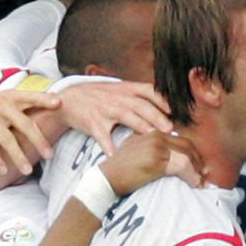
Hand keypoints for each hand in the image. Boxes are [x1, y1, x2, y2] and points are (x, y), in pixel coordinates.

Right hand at [0, 89, 61, 175]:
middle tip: (50, 156)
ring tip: (27, 171)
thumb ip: (28, 103)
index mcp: (12, 97)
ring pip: (6, 139)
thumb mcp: (7, 100)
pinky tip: (3, 170)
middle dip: (38, 141)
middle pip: (24, 124)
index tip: (60, 103)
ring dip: (18, 157)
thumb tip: (60, 104)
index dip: (45, 99)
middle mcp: (1, 105)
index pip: (32, 97)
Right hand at [57, 81, 172, 153]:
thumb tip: (167, 107)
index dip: (163, 100)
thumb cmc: (101, 96)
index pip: (149, 91)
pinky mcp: (93, 122)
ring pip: (125, 116)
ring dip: (140, 126)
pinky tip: (118, 156)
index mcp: (128, 89)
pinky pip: (103, 136)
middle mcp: (118, 97)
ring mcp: (105, 109)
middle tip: (169, 129)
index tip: (175, 111)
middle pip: (141, 105)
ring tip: (152, 138)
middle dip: (157, 117)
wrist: (71, 98)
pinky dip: (109, 146)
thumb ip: (141, 96)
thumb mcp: (121, 90)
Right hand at [100, 131, 204, 194]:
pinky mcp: (156, 159)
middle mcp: (155, 135)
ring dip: (197, 171)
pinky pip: (182, 166)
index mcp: (151, 133)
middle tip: (205, 174)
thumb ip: (152, 150)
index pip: (179, 140)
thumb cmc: (119, 171)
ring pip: (187, 156)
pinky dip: (191, 176)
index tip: (200, 166)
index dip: (193, 153)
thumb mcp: (136, 152)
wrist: (105, 179)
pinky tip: (194, 184)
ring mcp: (156, 146)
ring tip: (201, 182)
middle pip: (186, 146)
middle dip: (199, 161)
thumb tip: (173, 161)